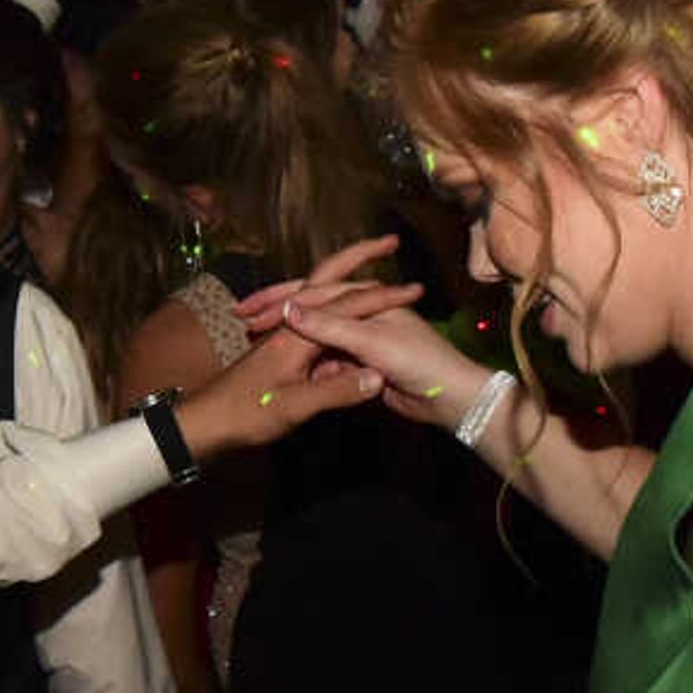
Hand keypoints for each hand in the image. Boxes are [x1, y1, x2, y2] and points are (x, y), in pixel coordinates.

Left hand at [171, 235, 415, 457]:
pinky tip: (348, 323)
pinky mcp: (281, 352)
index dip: (384, 298)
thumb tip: (376, 376)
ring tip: (380, 274)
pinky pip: (315, 325)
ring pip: (322, 301)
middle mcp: (292, 327)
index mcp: (298, 335)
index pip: (349, 306)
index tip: (415, 289)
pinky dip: (335, 316)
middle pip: (329, 281)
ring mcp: (284, 338)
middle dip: (358, 258)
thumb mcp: (293, 407)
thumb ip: (334, 391)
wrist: (203, 424)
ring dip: (349, 284)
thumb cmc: (243, 414)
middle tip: (389, 240)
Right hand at [267, 266, 492, 437]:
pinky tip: (289, 376)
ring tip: (256, 350)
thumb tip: (289, 307)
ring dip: (290, 342)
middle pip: (309, 308)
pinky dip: (310, 366)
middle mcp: (359, 312)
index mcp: (363, 298)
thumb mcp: (371, 342)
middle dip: (276, 314)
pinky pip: (328, 360)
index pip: (311, 293)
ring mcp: (359, 338)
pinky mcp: (361, 363)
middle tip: (242, 321)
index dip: (278, 303)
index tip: (247, 317)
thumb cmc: (418, 361)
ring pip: (315, 336)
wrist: (450, 399)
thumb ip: (330, 326)